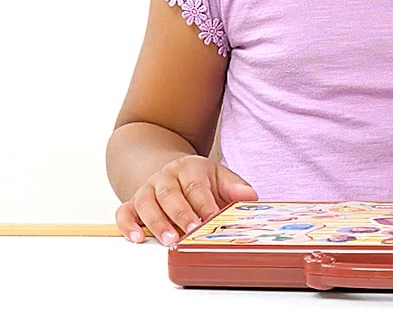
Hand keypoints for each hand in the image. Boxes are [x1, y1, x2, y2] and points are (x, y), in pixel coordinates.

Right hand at [115, 155, 257, 245]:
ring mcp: (147, 188)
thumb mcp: (219, 176)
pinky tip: (136, 238)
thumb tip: (250, 197)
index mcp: (189, 168)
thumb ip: (234, 187)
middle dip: (181, 214)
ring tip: (168, 240)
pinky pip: (124, 211)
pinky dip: (128, 225)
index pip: (196, 185)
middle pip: (170, 194)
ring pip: (147, 202)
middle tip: (190, 231)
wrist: (171, 170)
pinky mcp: (132, 202)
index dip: (204, 203)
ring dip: (157, 223)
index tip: (212, 218)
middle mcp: (166, 176)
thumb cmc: (198, 179)